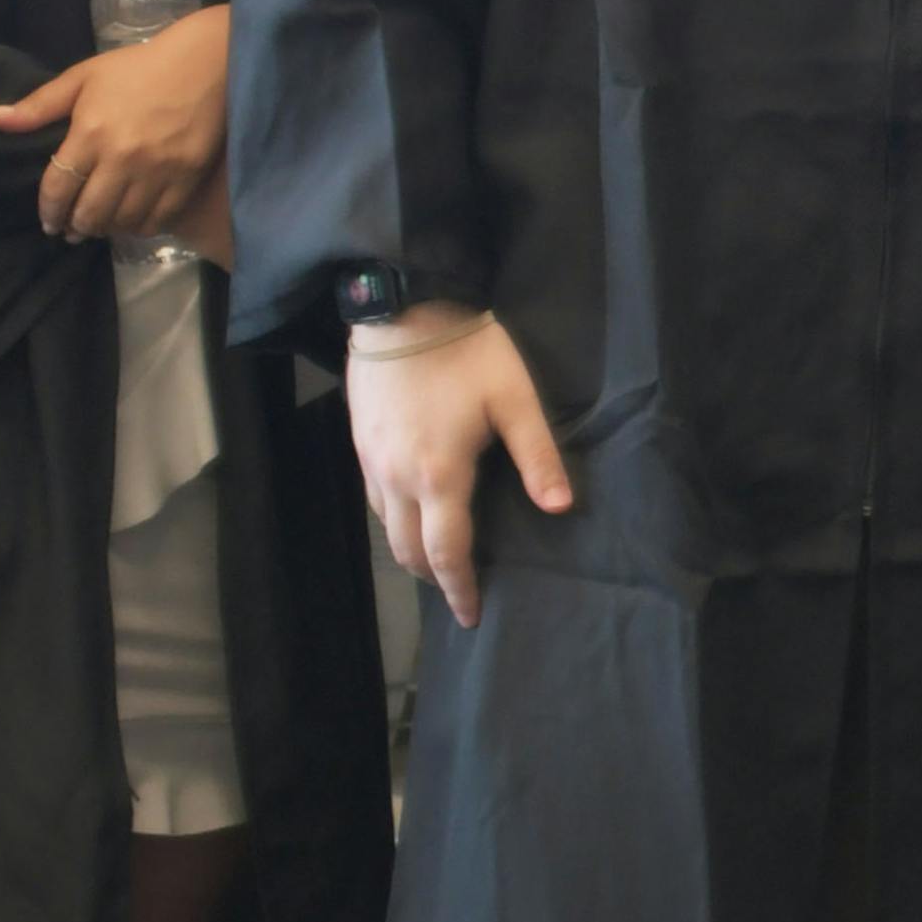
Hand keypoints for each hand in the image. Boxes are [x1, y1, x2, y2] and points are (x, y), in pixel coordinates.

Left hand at [0, 0, 237, 245]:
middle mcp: (121, 159)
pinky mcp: (184, 182)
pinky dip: (137, 227)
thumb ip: (37, 106)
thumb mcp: (83, 77)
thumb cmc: (137, 69)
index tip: (47, 220)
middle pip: (88, 213)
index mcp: (90, 133)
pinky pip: (154, 222)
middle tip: (70, 229)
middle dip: (73, 226)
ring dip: (104, 228)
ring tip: (99, 225)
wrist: (205, 65)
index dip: (48, 210)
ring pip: (120, 222)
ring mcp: (156, 173)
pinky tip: (130, 220)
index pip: (57, 188)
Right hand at [348, 302, 571, 630]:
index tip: (472, 615)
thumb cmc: (467, 352)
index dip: (459, 590)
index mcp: (439, 476)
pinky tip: (413, 511)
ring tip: (438, 558)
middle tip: (459, 589)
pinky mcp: (360, 443)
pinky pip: (375, 499)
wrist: (406, 307)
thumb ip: (538, 457)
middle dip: (434, 577)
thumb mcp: (515, 400)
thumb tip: (562, 508)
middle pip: (408, 551)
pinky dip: (394, 520)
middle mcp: (397, 479)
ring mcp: (373, 462)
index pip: (446, 554)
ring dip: (411, 550)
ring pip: (386, 528)